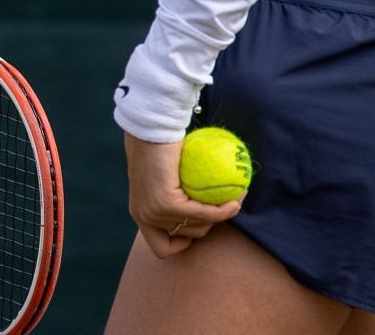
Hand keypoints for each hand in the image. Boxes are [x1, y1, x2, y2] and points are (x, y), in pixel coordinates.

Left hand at [123, 130, 241, 257]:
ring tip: (235, 199)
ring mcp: (154, 212)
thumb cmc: (158, 144)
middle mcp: (144, 217)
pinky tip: (234, 200)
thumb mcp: (159, 174)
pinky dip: (222, 210)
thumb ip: (172, 192)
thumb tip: (197, 204)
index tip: (199, 224)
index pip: (162, 248)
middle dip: (210, 224)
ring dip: (221, 216)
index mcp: (140, 214)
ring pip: (199, 227)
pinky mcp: (167, 203)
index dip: (183, 242)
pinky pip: (204, 213)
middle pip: (188, 236)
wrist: (150, 127)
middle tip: (223, 204)